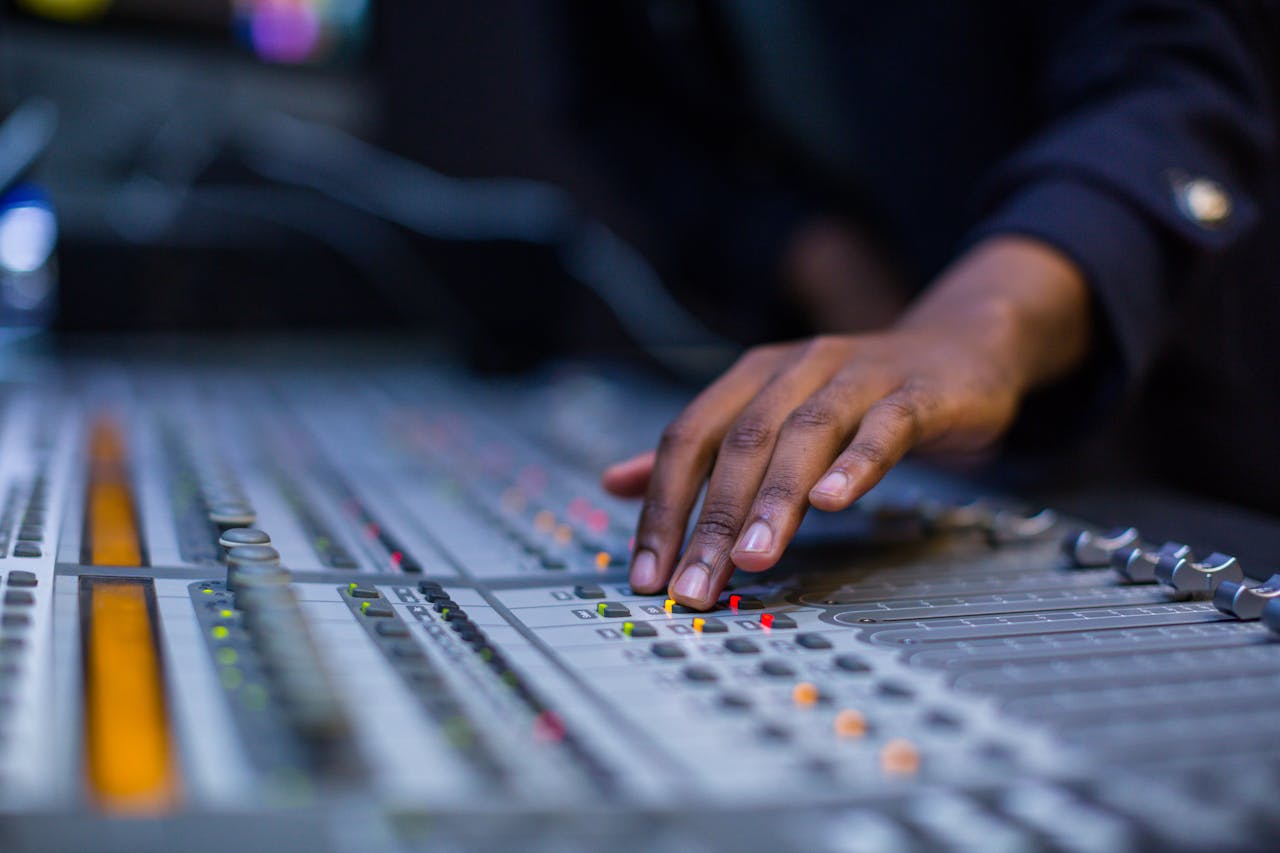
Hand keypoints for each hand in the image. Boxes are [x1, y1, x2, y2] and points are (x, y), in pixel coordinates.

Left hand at [603, 236, 1091, 608]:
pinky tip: (835, 502)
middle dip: (712, 520)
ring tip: (753, 559)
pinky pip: (884, 426)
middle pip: (742, 443)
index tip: (648, 573)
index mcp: (752, 377)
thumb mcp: (771, 412)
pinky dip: (857, 462)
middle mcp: (796, 369)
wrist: (959, 347)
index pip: (690, 439)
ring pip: (806, 433)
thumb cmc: (855, 394)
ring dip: (774, 499)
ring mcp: (858, 376)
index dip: (662, 505)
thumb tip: (617, 482)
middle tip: (694, 585)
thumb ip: (699, 450)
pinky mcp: (917, 392)